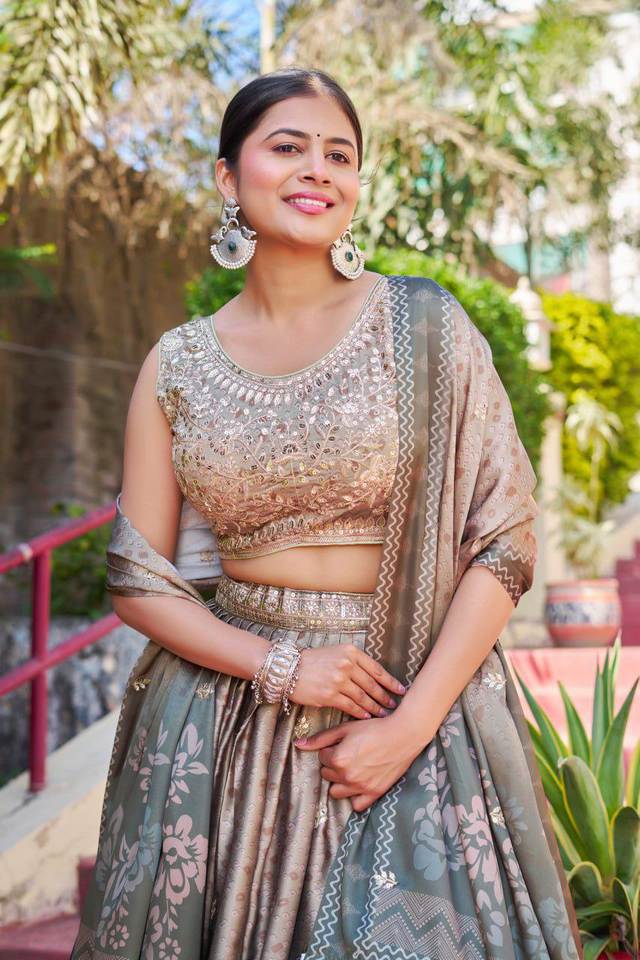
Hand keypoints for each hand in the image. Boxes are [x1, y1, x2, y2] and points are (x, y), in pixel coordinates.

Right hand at [289, 643, 405, 719]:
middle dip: (385, 696)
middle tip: (395, 705)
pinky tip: (367, 716)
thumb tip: (372, 677)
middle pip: (372, 684)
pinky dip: (360, 712)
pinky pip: (350, 706)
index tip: (401, 689)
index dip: (390, 681)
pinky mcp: (329, 695)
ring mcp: (338, 680)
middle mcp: (346, 664)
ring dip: (375, 706)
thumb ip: (353, 662)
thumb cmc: (312, 660)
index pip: (376, 669)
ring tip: (383, 713)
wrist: (288, 668)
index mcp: (351, 652)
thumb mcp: (335, 652)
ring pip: (363, 697)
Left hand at [294, 715, 423, 811]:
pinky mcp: (374, 794)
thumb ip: (320, 738)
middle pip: (327, 774)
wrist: (403, 735)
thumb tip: (298, 744)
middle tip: (349, 754)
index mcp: (338, 759)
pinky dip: (354, 796)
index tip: (343, 743)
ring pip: (336, 792)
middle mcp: (347, 776)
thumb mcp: (345, 729)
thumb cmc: (374, 728)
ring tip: (352, 768)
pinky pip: (356, 805)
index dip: (330, 749)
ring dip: (340, 781)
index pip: (321, 758)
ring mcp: (361, 787)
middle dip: (333, 765)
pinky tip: (359, 783)